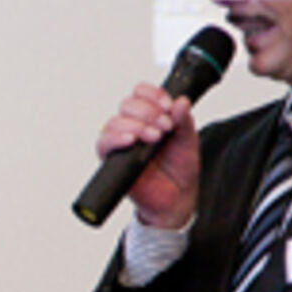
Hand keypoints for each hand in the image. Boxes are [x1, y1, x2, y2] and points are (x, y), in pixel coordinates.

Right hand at [97, 85, 199, 229]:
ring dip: (137, 125)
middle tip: (165, 127)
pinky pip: (103, 143)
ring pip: (115, 121)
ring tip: (155, 138)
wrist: (176, 198)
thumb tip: (181, 102)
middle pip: (127, 104)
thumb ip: (184, 121)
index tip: (168, 106)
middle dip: (148, 112)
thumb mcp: (188, 141)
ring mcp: (121, 143)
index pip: (140, 93)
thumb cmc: (179, 171)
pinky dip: (116, 138)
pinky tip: (131, 140)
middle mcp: (133, 127)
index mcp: (150, 117)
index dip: (152, 94)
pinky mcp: (112, 160)